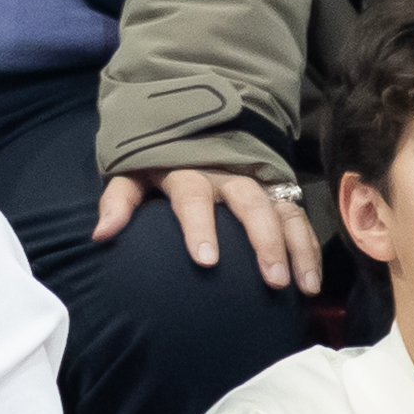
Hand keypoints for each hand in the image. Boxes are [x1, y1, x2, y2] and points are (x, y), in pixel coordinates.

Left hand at [92, 168, 320, 294]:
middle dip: (262, 241)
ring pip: (282, 211)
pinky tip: (311, 285)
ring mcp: (257, 182)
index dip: (199, 225)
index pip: (193, 196)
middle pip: (250, 203)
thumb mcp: (132, 172)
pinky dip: (308, 250)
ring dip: (294, 249)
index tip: (205, 260)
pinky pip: (299, 219)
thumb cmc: (157, 162)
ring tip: (299, 287)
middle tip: (270, 280)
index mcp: (188, 170)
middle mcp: (227, 174)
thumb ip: (118, 200)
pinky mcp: (278, 192)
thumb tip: (102, 233)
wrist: (192, 126)